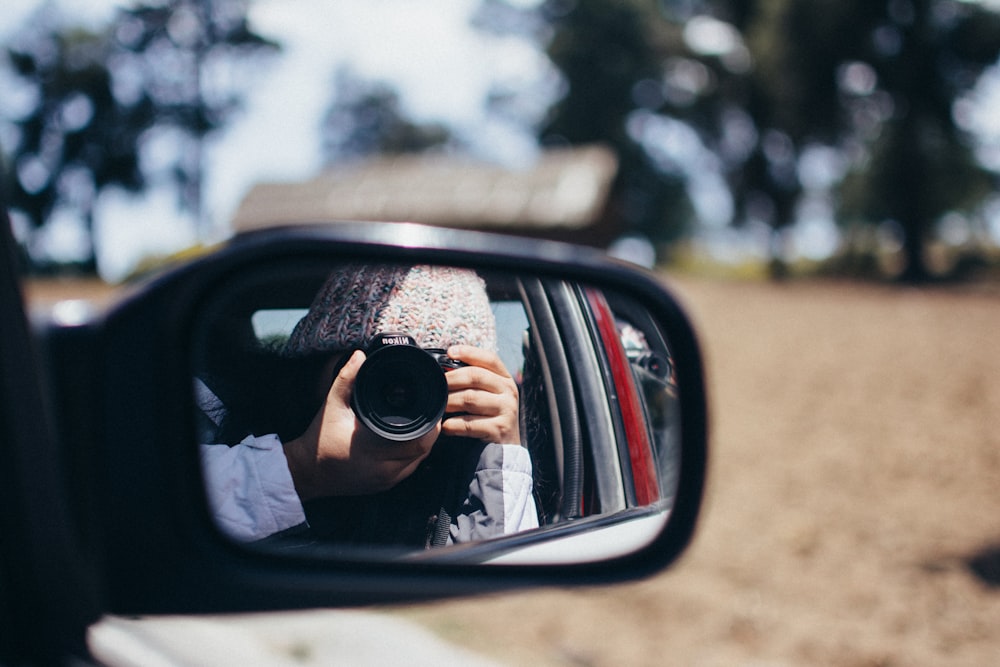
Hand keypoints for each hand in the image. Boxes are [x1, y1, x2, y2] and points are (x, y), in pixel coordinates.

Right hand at [282, 350, 438, 500]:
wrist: (307, 472)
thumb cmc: (320, 440)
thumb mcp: (332, 405)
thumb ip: (347, 378)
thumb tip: (359, 355)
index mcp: (375, 449)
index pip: (420, 440)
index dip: (430, 423)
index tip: (429, 406)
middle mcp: (384, 468)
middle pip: (424, 450)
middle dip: (429, 430)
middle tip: (426, 412)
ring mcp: (385, 480)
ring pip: (419, 461)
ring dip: (423, 443)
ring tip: (419, 423)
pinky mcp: (384, 486)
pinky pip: (409, 469)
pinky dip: (412, 455)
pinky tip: (408, 441)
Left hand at [440, 345, 520, 444]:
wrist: (504, 450)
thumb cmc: (488, 418)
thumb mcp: (487, 395)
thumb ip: (473, 380)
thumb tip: (445, 366)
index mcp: (504, 379)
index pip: (489, 358)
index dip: (469, 352)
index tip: (450, 352)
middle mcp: (509, 391)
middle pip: (476, 376)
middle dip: (451, 379)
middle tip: (436, 386)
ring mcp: (507, 410)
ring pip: (470, 398)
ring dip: (449, 402)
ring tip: (439, 407)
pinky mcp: (500, 428)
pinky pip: (469, 423)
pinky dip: (453, 424)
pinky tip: (446, 427)